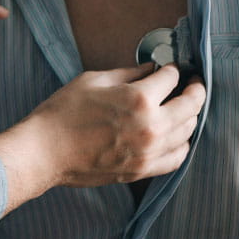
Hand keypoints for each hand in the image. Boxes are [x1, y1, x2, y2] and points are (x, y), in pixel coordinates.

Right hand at [0, 65, 205, 212]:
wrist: (44, 152)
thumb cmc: (62, 113)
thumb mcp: (93, 80)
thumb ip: (128, 74)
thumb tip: (150, 70)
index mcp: (138, 99)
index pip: (172, 78)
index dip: (173, 70)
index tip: (171, 68)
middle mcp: (150, 126)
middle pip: (191, 105)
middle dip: (195, 90)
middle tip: (192, 84)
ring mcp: (148, 152)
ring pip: (188, 131)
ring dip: (190, 116)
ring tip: (184, 108)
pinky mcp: (141, 170)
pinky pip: (177, 158)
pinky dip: (182, 144)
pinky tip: (176, 136)